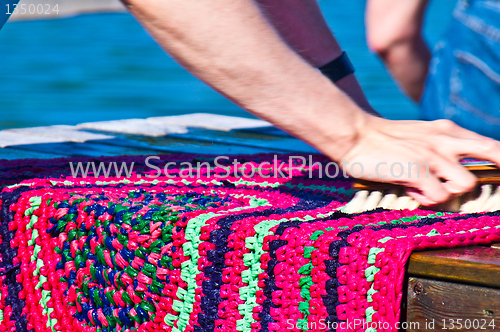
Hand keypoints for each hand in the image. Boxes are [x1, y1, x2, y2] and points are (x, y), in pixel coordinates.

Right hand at [330, 116, 499, 205]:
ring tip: (426, 189)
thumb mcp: (417, 135)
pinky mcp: (418, 170)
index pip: (487, 144)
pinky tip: (410, 191)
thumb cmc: (381, 139)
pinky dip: (425, 199)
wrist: (355, 134)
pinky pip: (438, 196)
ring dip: (448, 193)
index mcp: (445, 130)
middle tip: (493, 182)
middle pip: (493, 152)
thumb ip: (438, 146)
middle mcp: (445, 140)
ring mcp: (433, 155)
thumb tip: (451, 173)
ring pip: (466, 184)